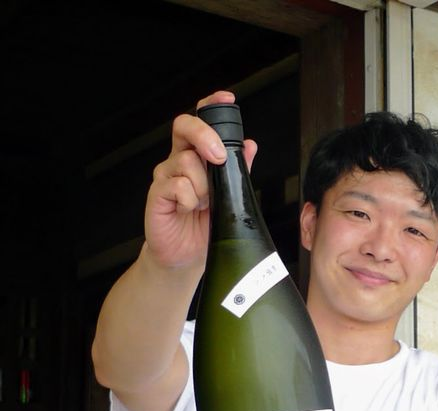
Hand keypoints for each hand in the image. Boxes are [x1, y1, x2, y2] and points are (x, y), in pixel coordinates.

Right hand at [143, 90, 257, 270]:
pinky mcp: (157, 194)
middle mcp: (180, 160)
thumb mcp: (230, 196)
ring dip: (203, 185)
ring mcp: (167, 175)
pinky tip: (189, 210)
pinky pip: (177, 186)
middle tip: (218, 158)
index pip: (201, 121)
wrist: (188, 255)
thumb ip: (239, 171)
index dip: (212, 105)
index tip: (227, 99)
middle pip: (185, 126)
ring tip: (203, 204)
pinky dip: (189, 199)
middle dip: (204, 136)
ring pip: (186, 162)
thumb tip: (250, 145)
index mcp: (197, 156)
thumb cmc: (206, 224)